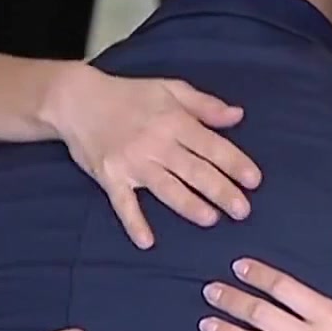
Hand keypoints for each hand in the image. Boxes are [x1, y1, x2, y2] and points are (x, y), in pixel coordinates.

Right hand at [47, 64, 261, 248]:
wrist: (77, 100)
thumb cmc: (129, 94)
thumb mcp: (170, 89)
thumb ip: (205, 105)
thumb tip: (238, 115)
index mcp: (174, 121)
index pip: (211, 145)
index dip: (235, 163)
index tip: (254, 181)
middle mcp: (156, 143)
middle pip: (195, 171)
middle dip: (221, 191)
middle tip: (243, 211)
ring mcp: (132, 162)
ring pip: (167, 188)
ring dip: (189, 205)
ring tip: (211, 219)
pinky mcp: (110, 176)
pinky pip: (124, 203)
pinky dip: (134, 222)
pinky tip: (147, 241)